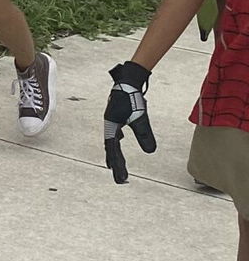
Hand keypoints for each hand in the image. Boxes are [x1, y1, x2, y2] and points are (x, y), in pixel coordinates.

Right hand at [103, 62, 154, 183]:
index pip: (113, 150)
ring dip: (115, 154)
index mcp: (111, 127)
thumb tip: (151, 151)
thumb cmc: (131, 98)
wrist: (128, 81)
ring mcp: (112, 121)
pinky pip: (115, 133)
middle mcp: (109, 125)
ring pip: (112, 142)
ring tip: (116, 166)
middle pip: (111, 149)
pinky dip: (117, 141)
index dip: (117, 164)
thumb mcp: (140, 118)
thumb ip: (145, 135)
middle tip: (120, 179)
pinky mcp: (117, 116)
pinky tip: (120, 139)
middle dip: (116, 164)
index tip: (121, 176)